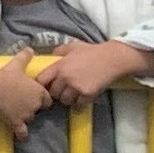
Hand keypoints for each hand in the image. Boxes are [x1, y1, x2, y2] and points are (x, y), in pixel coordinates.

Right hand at [0, 46, 48, 139]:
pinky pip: (22, 132)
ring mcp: (26, 115)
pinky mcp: (15, 122)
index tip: (34, 96)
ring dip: (24, 116)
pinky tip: (21, 135)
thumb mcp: (16, 64)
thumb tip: (30, 49)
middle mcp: (36, 105)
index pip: (47, 100)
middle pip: (38, 109)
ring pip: (29, 119)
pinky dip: (22, 134)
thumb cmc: (5, 74)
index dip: (41, 98)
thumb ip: (25, 57)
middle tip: (21, 101)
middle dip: (32, 106)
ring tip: (15, 111)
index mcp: (40, 92)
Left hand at [38, 40, 153, 110]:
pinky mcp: (87, 94)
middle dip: (56, 93)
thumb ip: (58, 52)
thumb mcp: (72, 47)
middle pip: (52, 93)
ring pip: (64, 101)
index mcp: (59, 66)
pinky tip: (82, 99)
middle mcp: (65, 77)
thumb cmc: (92, 51)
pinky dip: (79, 104)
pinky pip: (77, 105)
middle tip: (62, 91)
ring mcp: (76, 87)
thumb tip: (49, 58)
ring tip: (73, 95)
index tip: (47, 85)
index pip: (40, 80)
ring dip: (67, 100)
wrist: (113, 59)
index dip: (42, 85)